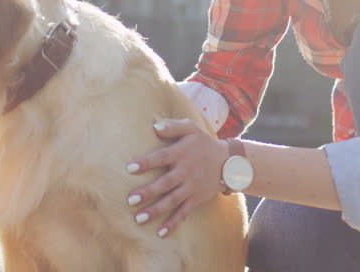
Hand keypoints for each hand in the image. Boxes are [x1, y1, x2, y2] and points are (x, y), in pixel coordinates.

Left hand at [126, 118, 229, 237]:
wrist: (229, 162)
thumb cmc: (203, 143)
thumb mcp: (191, 128)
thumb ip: (173, 126)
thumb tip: (154, 127)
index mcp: (181, 153)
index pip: (161, 158)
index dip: (146, 163)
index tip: (130, 168)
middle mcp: (186, 172)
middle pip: (165, 183)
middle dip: (148, 192)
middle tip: (130, 200)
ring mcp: (191, 187)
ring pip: (172, 201)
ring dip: (155, 210)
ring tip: (139, 218)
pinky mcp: (196, 199)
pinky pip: (184, 212)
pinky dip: (173, 223)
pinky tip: (160, 232)